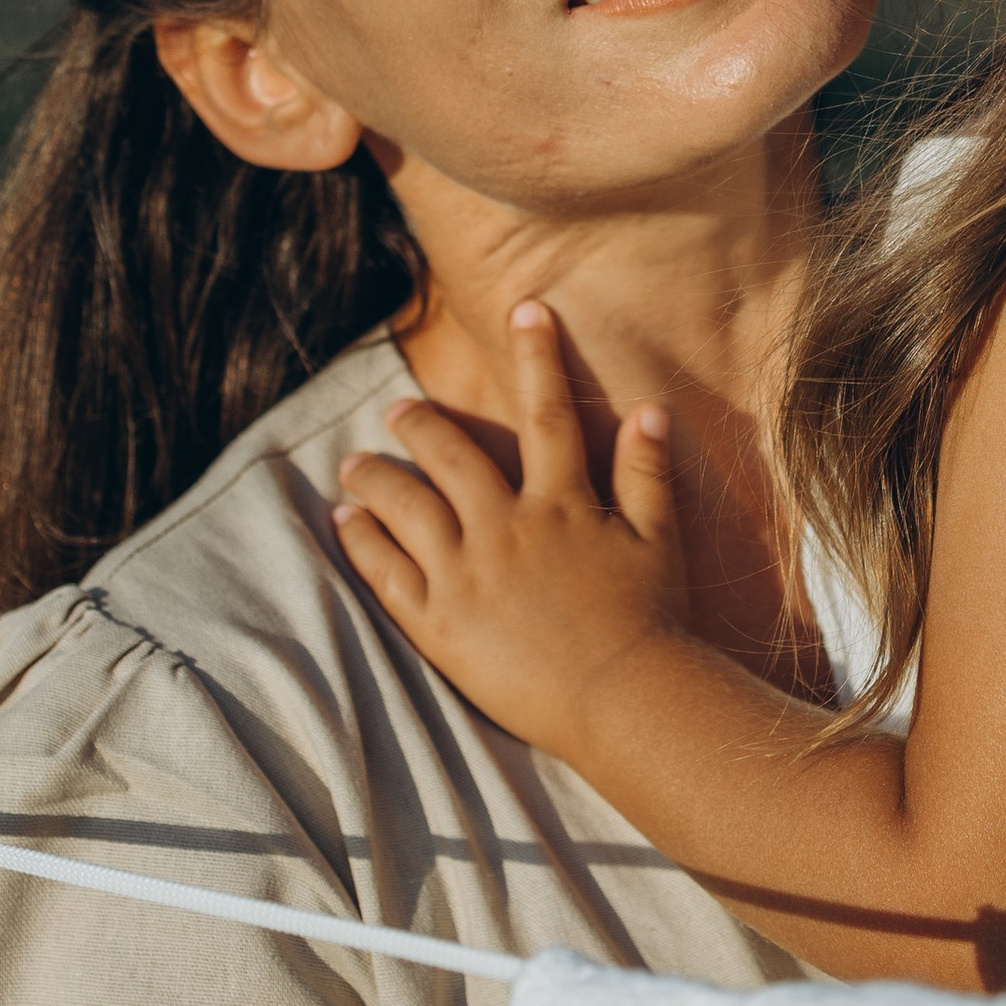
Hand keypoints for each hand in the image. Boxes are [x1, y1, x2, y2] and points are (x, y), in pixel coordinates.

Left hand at [332, 301, 688, 757]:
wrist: (621, 698)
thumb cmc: (650, 621)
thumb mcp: (659, 540)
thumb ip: (647, 472)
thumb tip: (651, 408)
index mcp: (561, 503)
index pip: (546, 413)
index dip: (538, 355)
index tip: (525, 308)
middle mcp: (504, 527)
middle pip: (450, 456)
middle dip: (420, 424)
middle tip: (397, 410)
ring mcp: (465, 574)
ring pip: (405, 506)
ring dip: (375, 478)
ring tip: (353, 466)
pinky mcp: (439, 623)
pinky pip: (387, 571)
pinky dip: (362, 541)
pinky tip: (346, 523)